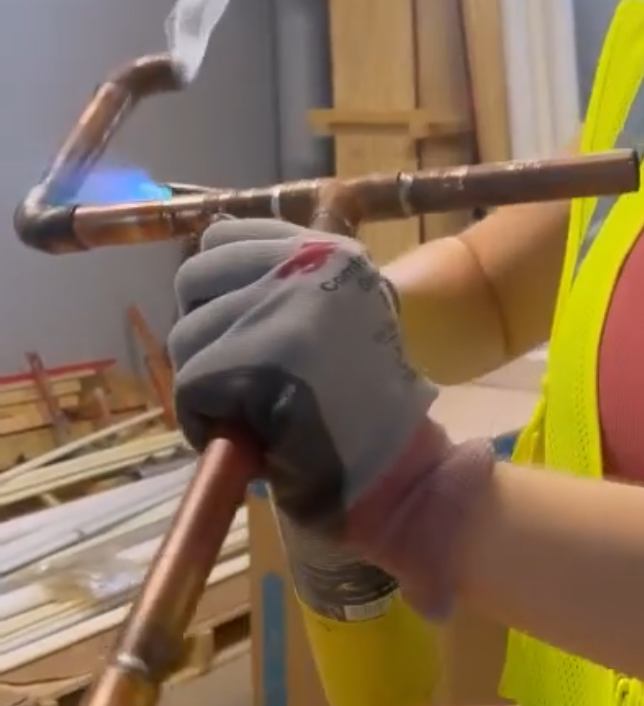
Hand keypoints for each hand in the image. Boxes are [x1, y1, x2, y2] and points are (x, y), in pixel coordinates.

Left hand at [168, 218, 437, 533]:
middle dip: (205, 333)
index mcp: (327, 250)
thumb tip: (211, 244)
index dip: (217, 287)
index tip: (242, 327)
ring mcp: (279, 311)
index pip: (222, 238)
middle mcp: (304, 265)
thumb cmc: (366, 399)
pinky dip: (203, 419)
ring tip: (253, 409)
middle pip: (194, 281)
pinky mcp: (254, 363)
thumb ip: (286, 278)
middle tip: (243, 375)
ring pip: (187, 338)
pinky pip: (190, 387)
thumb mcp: (340, 309)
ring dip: (205, 382)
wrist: (395, 467)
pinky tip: (250, 432)